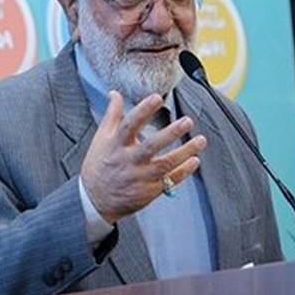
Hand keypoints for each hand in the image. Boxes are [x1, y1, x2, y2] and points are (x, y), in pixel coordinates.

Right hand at [79, 91, 206, 223]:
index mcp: (115, 145)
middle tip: (187, 120)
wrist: (94, 200)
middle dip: (170, 133)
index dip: (142, 110)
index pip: (129, 125)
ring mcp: (139, 177)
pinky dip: (184, 171)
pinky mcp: (149, 191)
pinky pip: (169, 181)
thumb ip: (111, 115)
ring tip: (200, 140)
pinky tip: (194, 160)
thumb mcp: (100, 139)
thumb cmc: (98, 166)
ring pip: (165, 164)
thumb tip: (114, 93)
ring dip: (185, 151)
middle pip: (150, 146)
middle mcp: (128, 161)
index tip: (156, 98)